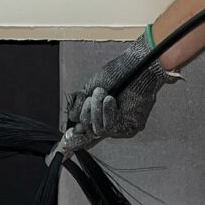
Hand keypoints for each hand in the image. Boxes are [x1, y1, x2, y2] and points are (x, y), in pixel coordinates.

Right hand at [61, 31, 181, 153]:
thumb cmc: (117, 73)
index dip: (75, 138)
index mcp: (99, 113)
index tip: (67, 138)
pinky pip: (111, 128)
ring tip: (104, 93)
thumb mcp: (91, 88)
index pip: (86, 131)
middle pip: (88, 130)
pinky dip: (107, 112)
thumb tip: (72, 122)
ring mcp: (119, 126)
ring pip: (98, 130)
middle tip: (95, 94)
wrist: (137, 67)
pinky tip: (110, 100)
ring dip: (97, 110)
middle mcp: (109, 122)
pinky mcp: (129, 127)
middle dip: (88, 111)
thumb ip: (80, 106)